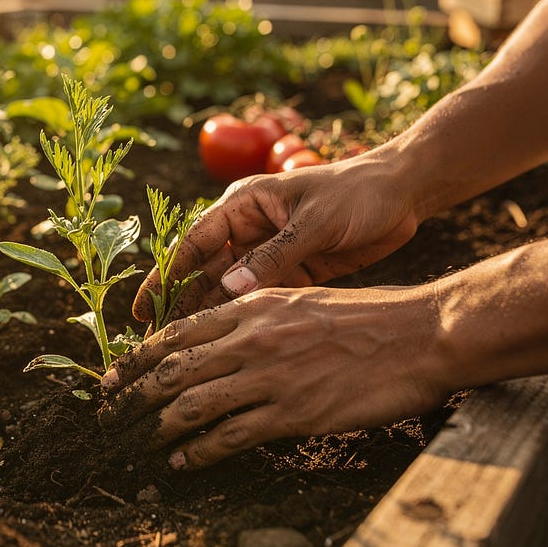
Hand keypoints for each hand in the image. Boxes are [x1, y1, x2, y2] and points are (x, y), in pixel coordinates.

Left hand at [100, 284, 451, 468]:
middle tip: (110, 415)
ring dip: (157, 428)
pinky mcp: (292, 413)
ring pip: (191, 404)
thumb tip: (221, 337)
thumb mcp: (301, 301)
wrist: (418, 335)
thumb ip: (258, 317)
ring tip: (140, 443)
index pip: (176, 332)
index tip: (112, 376)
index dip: (137, 358)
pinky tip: (183, 461)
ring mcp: (270, 376)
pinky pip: (229, 436)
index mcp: (252, 306)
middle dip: (132, 395)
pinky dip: (198, 452)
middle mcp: (251, 338)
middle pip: (171, 369)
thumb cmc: (367, 317)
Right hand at [132, 153, 421, 322]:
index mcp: (244, 204)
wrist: (404, 192)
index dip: (166, 277)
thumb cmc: (357, 193)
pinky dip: (242, 318)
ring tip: (184, 354)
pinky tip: (226, 346)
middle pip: (204, 272)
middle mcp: (249, 229)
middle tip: (157, 345)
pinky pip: (259, 297)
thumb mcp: (315, 222)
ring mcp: (270, 251)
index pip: (194, 243)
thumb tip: (228, 289)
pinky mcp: (293, 271)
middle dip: (180, 305)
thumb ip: (274, 256)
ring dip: (208, 317)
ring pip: (228, 289)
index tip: (143, 309)